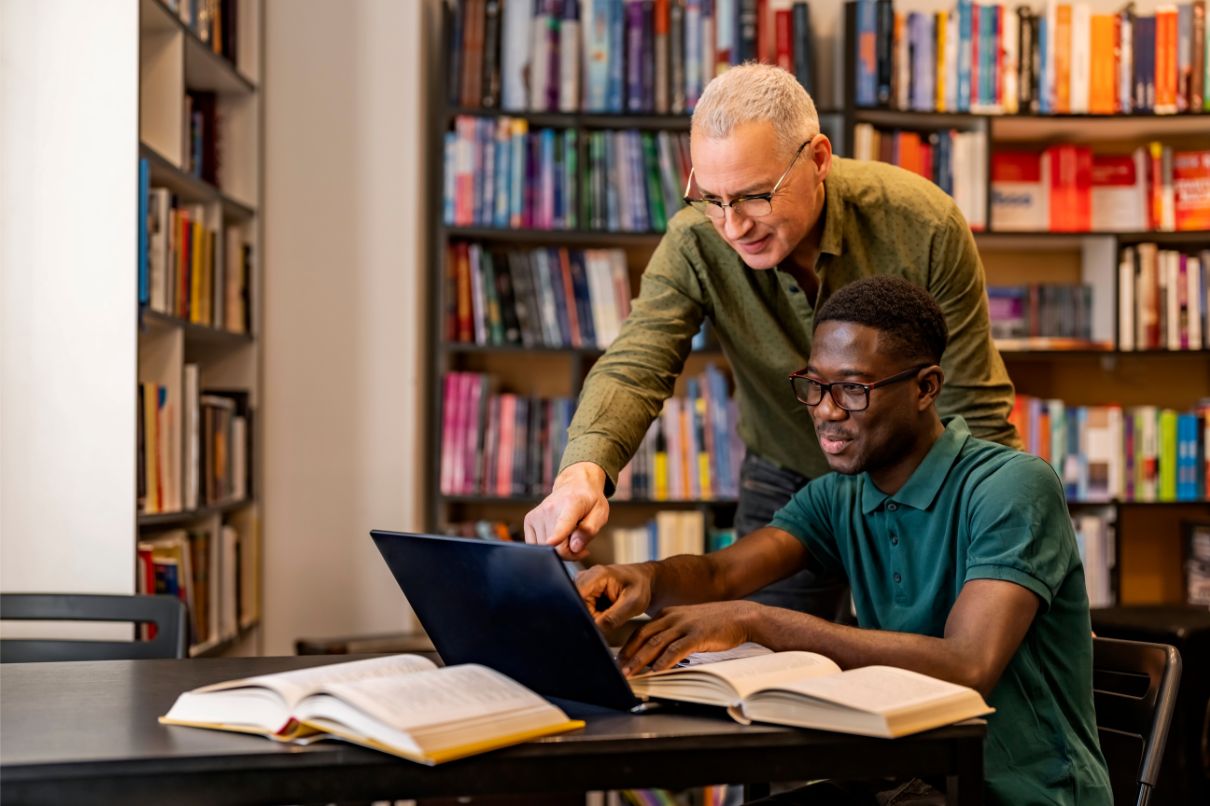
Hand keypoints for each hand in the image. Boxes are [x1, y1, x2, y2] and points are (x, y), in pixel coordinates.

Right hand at [524, 462, 608, 559]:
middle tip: (580, 543)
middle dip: (569, 552)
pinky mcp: (529, 520)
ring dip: (558, 549)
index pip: (563, 523)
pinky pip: (535, 545)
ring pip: (545, 548)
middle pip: (556, 546)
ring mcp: (537, 514)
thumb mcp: (600, 513)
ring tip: (569, 537)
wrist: (574, 484)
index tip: (552, 541)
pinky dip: (546, 546)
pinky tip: (556, 536)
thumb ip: (590, 530)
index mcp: (572, 504)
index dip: (558, 535)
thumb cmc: (589, 500)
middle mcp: (550, 508)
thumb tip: (575, 547)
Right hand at [575, 562, 653, 631]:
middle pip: (578, 605)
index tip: (600, 618)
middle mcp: (586, 576)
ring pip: (580, 609)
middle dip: (592, 616)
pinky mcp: (584, 590)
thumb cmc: (640, 586)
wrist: (643, 580)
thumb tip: (595, 627)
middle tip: (611, 614)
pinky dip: (595, 613)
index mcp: (597, 575)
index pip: (577, 597)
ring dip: (594, 615)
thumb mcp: (633, 603)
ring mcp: (584, 583)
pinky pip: (583, 608)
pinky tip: (606, 608)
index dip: (585, 613)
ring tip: (610, 609)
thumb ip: (614, 617)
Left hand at [618, 601, 761, 674]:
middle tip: (618, 670)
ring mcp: (685, 625)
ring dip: (641, 660)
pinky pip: (676, 649)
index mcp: (668, 614)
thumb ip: (672, 634)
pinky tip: (656, 671)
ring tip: (630, 674)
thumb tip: (657, 654)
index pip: (641, 631)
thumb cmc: (715, 623)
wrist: (741, 616)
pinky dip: (664, 661)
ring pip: (656, 643)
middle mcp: (673, 617)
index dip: (628, 647)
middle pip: (643, 637)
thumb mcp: (688, 623)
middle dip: (629, 655)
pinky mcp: (698, 634)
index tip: (619, 661)